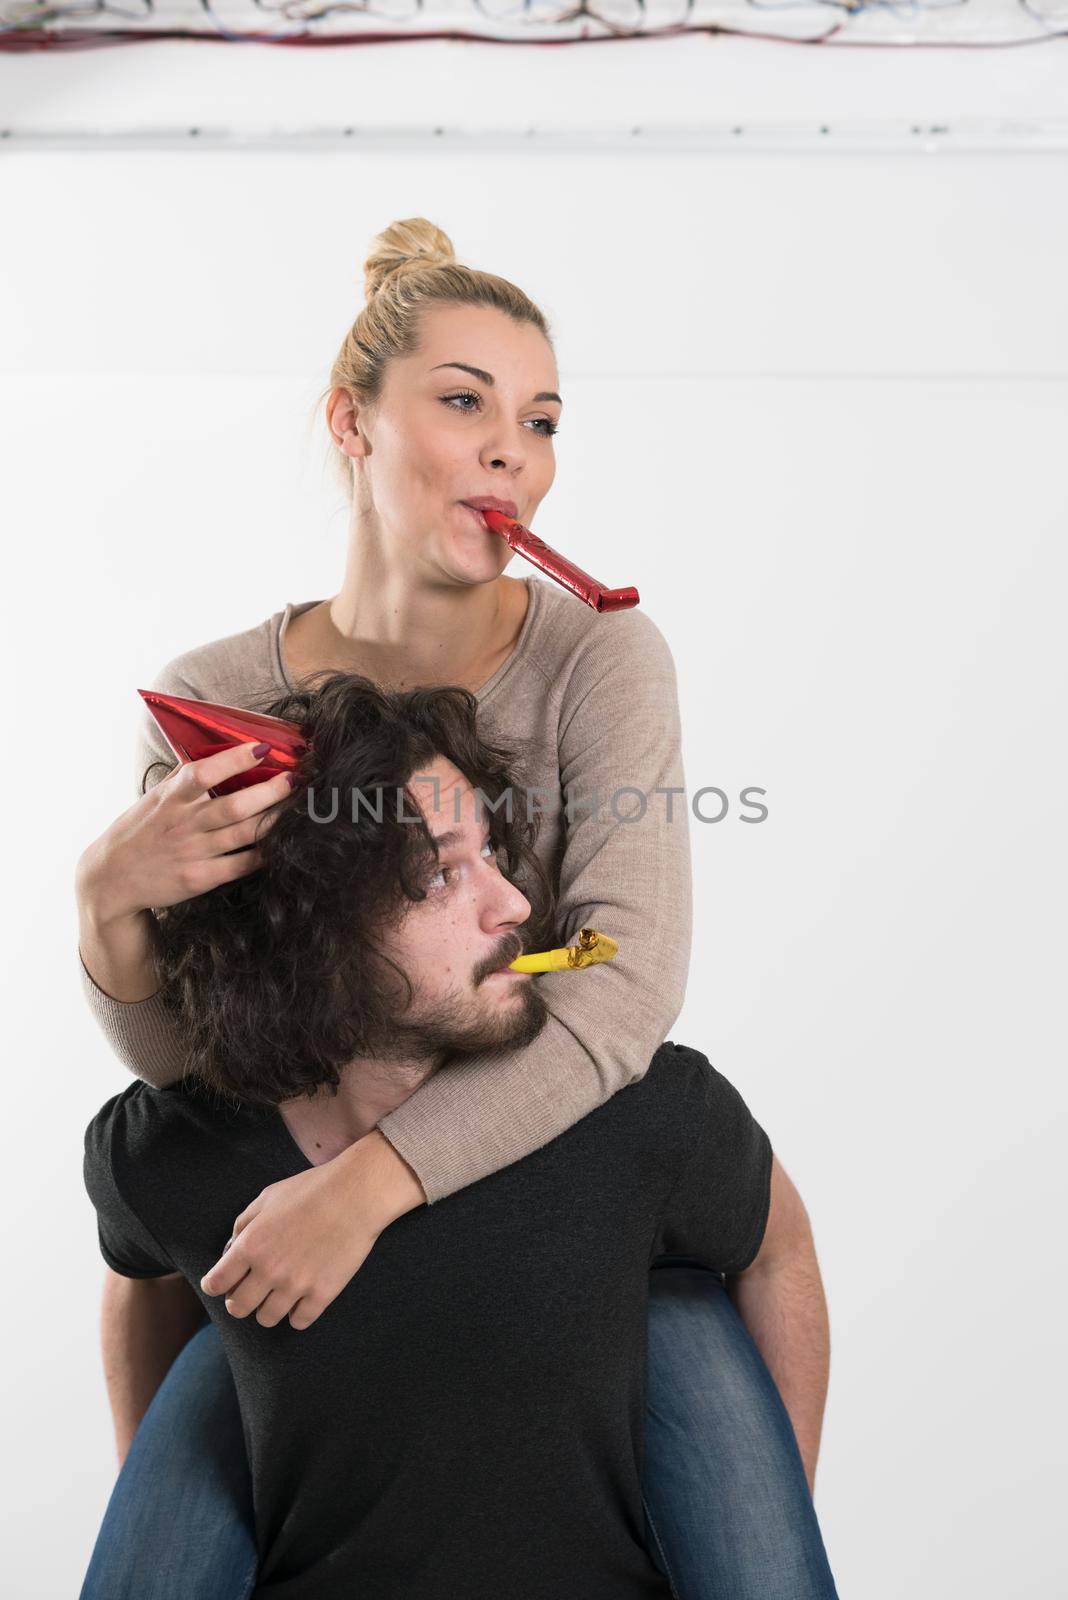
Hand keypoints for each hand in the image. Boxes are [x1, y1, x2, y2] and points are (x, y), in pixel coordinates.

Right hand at [77, 740, 294, 926]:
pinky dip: (264, 853)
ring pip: (244, 834)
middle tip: (295, 779)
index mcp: (170, 798)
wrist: (110, 879)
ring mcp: (192, 853)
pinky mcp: (199, 879)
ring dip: (275, 819)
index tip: (263, 747)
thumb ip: (183, 778)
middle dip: (270, 791)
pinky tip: (283, 842)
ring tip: (298, 806)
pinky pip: (241, 865)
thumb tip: (216, 748)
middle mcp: (183, 824)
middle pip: (235, 806)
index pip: (203, 773)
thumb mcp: (154, 798)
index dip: (234, 759)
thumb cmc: (138, 831)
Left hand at [199, 1131, 425, 1329]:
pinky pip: (298, 1322)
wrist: (356, 1194)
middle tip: (249, 1292)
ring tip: (277, 1295)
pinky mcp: (322, 1294)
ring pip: (266, 1319)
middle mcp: (268, 1270)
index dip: (214, 1285)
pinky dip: (296, 1314)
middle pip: (238, 1308)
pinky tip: (301, 1299)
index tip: (220, 1285)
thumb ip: (243, 1225)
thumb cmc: (311, 1190)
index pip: (216, 1283)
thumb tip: (231, 1251)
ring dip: (267, 1309)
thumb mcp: (267, 1197)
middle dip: (239, 1301)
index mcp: (250, 1245)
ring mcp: (296, 1285)